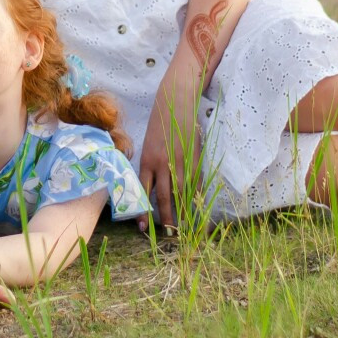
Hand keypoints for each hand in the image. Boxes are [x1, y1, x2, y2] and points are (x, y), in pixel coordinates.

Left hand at [139, 99, 200, 235]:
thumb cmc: (159, 123)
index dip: (144, 211)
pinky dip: (195, 197)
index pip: (144, 191)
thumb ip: (151, 165)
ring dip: (182, 212)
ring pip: (180, 193)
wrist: (175, 103)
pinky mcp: (194, 158)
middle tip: (168, 234)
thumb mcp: (149, 144)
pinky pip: (195, 183)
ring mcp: (180, 162)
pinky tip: (195, 209)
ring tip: (183, 228)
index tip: (142, 228)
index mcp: (147, 160)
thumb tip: (152, 187)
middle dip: (165, 218)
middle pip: (163, 197)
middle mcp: (162, 164)